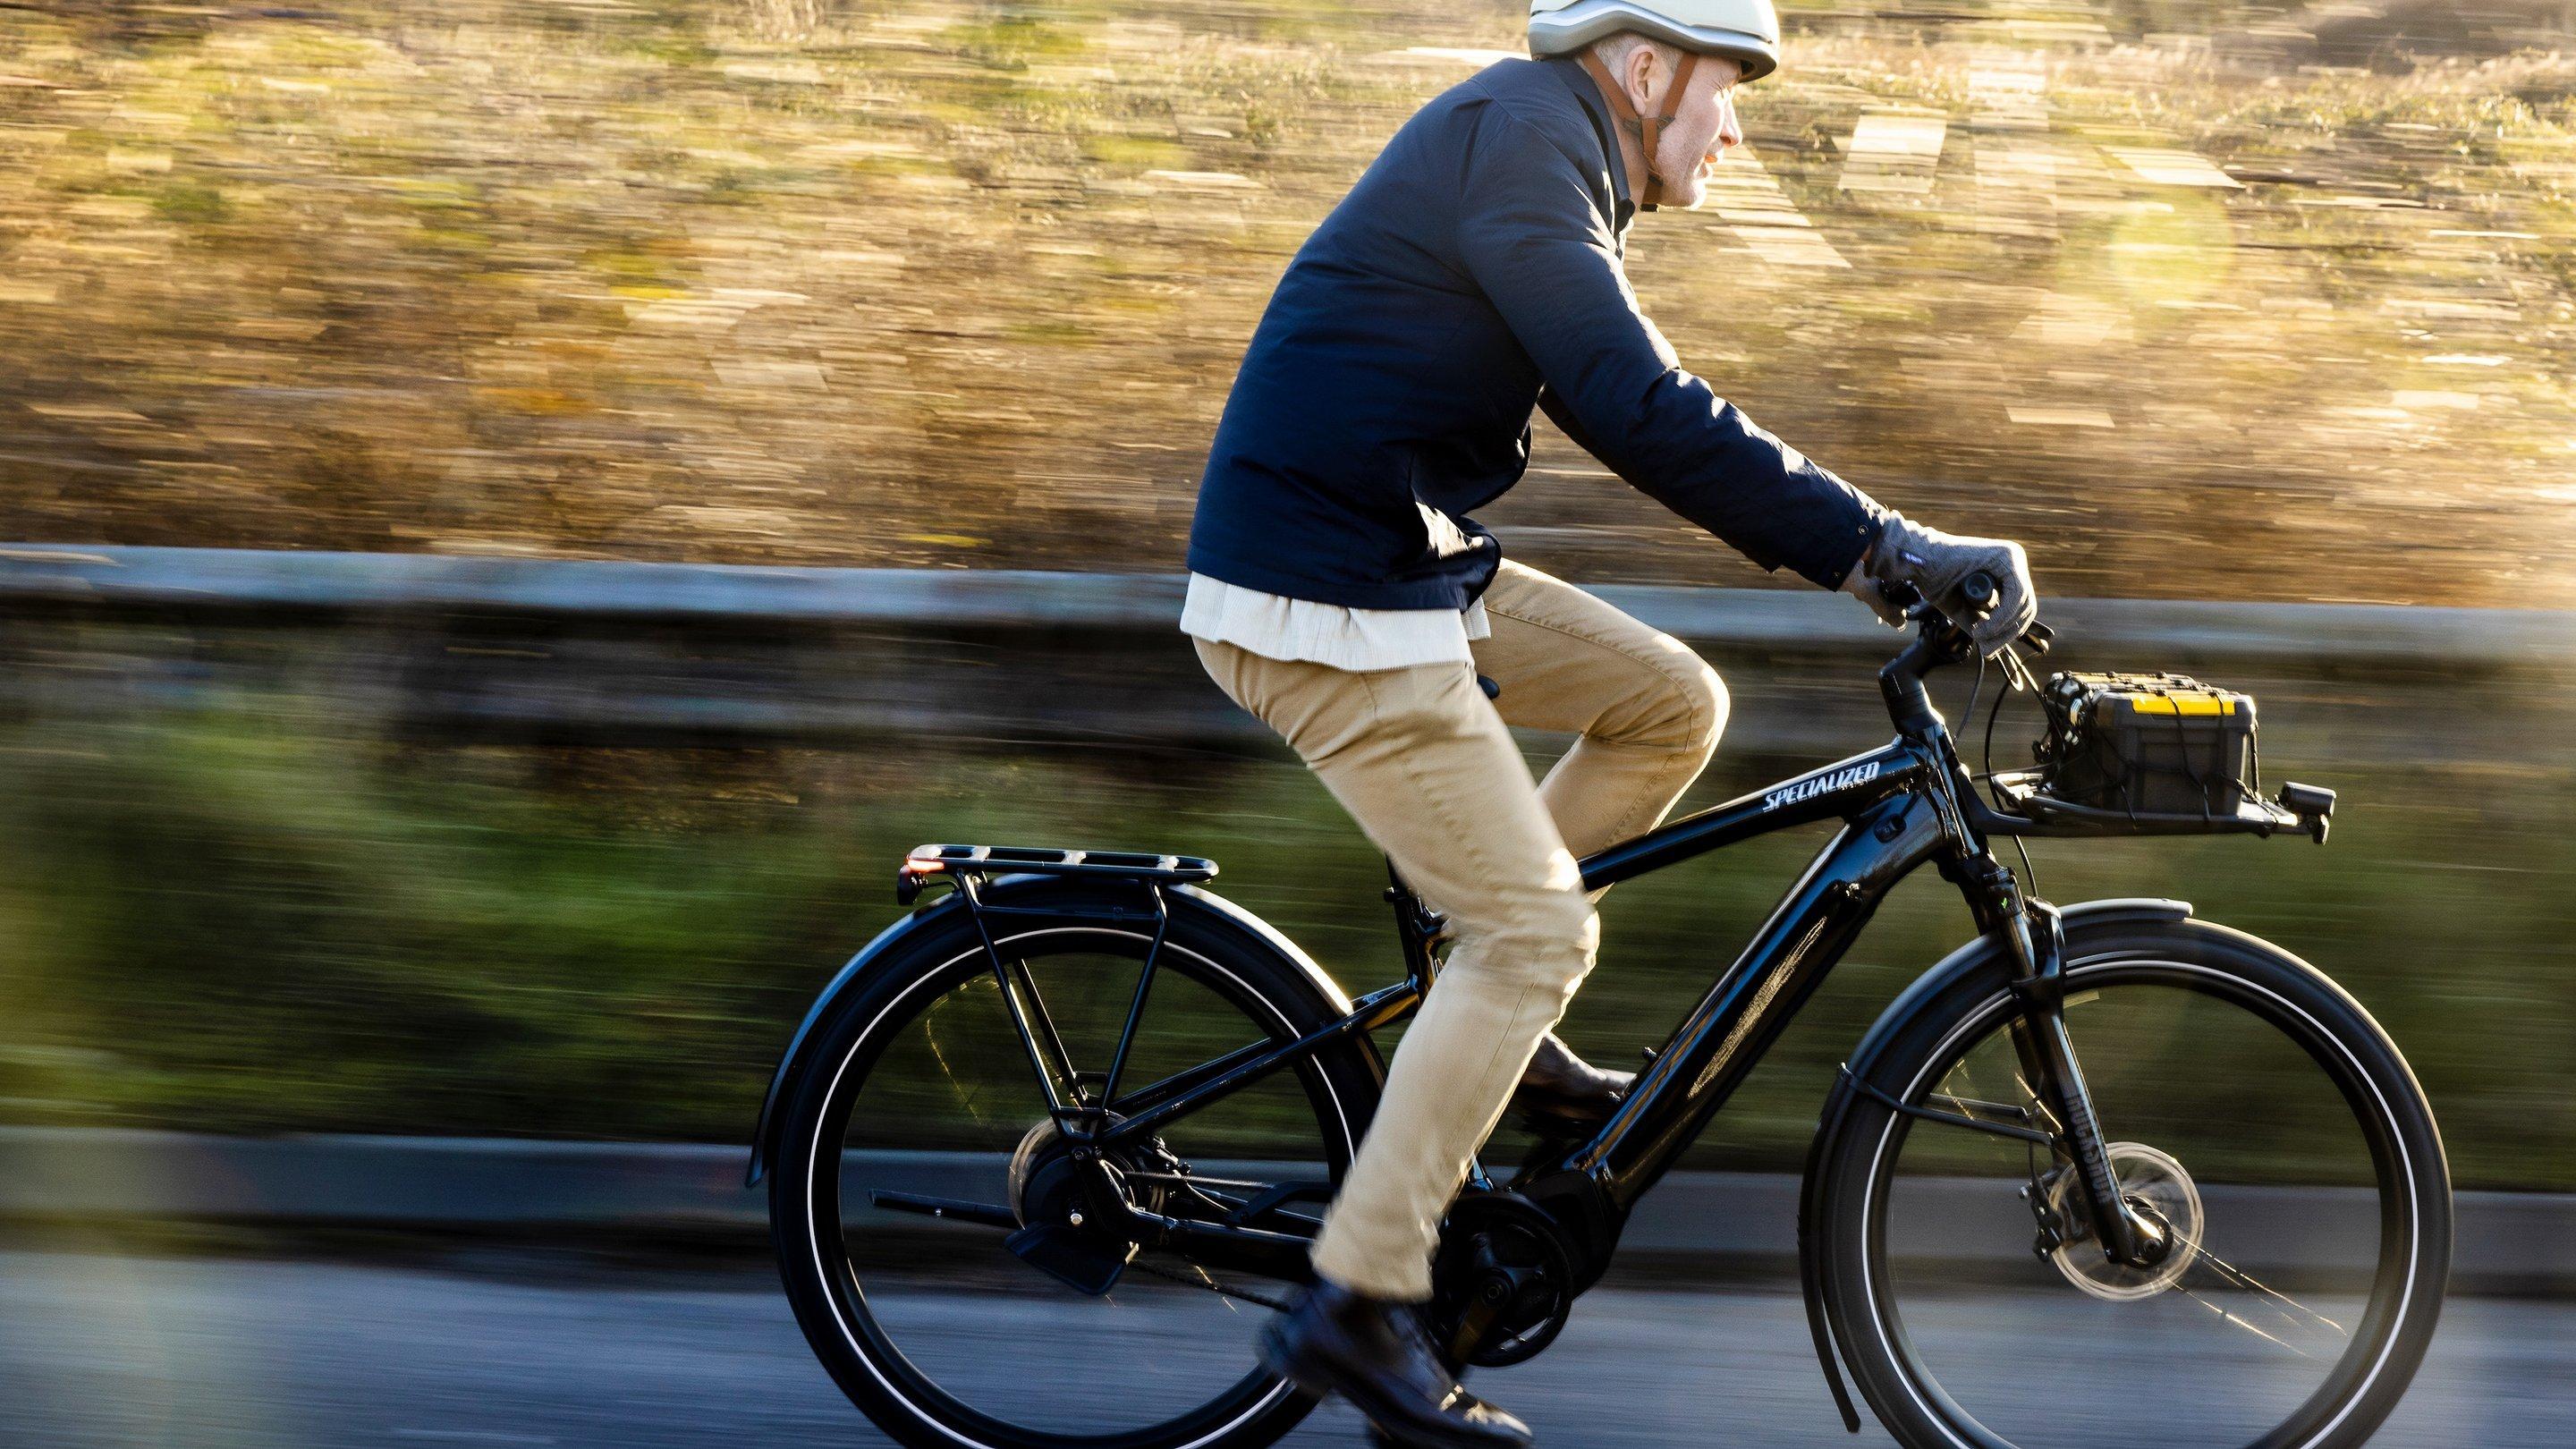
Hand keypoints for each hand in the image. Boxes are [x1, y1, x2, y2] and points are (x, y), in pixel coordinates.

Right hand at [1854, 513, 2037, 654]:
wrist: (1916, 561)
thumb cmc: (1935, 580)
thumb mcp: (1963, 609)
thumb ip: (1979, 624)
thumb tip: (1992, 650)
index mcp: (2007, 570)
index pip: (2021, 608)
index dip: (2008, 633)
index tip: (1989, 648)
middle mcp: (2013, 560)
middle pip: (2026, 606)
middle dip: (2008, 633)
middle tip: (1987, 648)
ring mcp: (2011, 556)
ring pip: (2023, 603)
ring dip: (2002, 627)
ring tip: (1979, 635)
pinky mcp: (2005, 557)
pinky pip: (2016, 594)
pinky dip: (2001, 616)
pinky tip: (1982, 627)